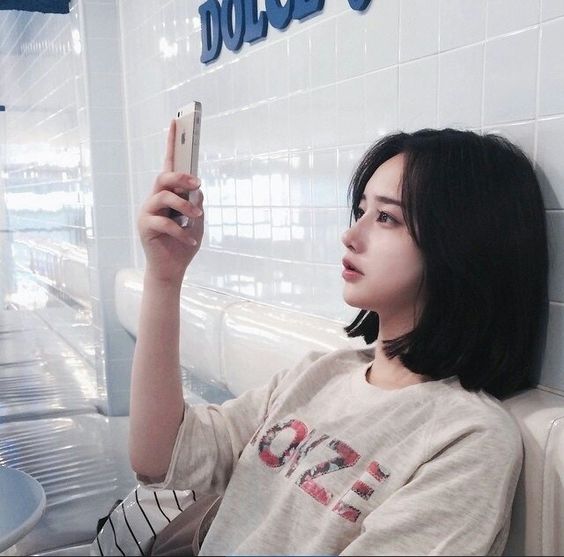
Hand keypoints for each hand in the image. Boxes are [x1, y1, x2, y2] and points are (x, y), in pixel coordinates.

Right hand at [137, 120, 204, 283]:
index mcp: (168, 195)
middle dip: (181, 177)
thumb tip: (197, 190)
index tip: (177, 122)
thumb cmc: (183, 244)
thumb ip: (196, 204)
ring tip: (196, 219)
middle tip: (197, 185)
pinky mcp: (144, 227)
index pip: (169, 165)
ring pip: (163, 196)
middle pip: (164, 177)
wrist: (172, 270)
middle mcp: (154, 199)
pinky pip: (164, 223)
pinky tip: (190, 241)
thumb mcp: (196, 222)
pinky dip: (181, 232)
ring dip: (184, 206)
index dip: (172, 144)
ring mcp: (147, 212)